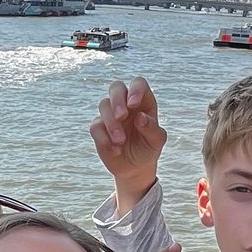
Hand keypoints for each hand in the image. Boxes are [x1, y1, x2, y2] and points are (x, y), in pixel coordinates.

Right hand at [89, 78, 167, 209]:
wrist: (135, 168)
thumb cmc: (148, 149)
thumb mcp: (156, 141)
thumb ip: (151, 128)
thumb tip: (140, 117)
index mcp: (143, 102)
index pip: (138, 84)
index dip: (135, 89)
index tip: (133, 104)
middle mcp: (125, 104)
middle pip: (116, 87)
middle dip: (117, 100)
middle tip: (122, 117)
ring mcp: (110, 115)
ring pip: (104, 105)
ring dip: (112, 123)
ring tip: (121, 141)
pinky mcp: (99, 128)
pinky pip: (96, 126)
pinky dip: (104, 139)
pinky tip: (115, 150)